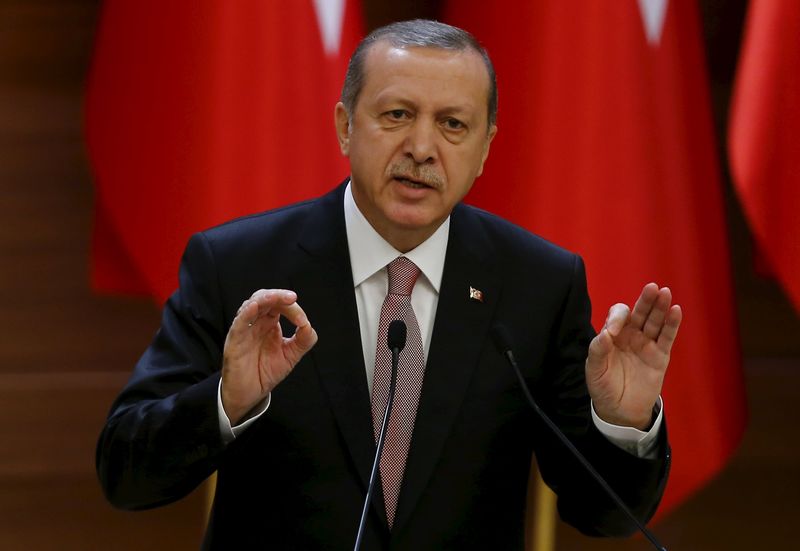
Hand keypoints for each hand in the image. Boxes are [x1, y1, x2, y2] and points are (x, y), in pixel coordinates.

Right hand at [221, 289, 317, 423]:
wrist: (250, 394)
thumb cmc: (265, 371)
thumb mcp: (290, 355)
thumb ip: (302, 340)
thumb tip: (308, 325)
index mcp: (269, 323)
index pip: (279, 306)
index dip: (293, 309)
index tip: (302, 322)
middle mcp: (256, 323)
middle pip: (264, 298)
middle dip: (278, 295)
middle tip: (292, 298)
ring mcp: (244, 330)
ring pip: (250, 305)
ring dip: (264, 299)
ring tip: (277, 297)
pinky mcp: (234, 342)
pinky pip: (238, 324)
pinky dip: (245, 313)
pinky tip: (254, 306)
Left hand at [585, 283, 681, 429]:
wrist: (619, 410)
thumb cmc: (603, 386)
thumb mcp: (594, 370)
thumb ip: (597, 351)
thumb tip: (605, 334)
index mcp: (612, 334)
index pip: (618, 315)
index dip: (617, 318)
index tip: (613, 332)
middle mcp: (630, 335)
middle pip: (640, 312)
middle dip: (645, 300)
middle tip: (652, 287)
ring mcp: (646, 344)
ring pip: (655, 322)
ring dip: (660, 307)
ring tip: (665, 293)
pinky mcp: (660, 356)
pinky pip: (667, 337)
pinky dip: (672, 324)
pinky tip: (675, 310)